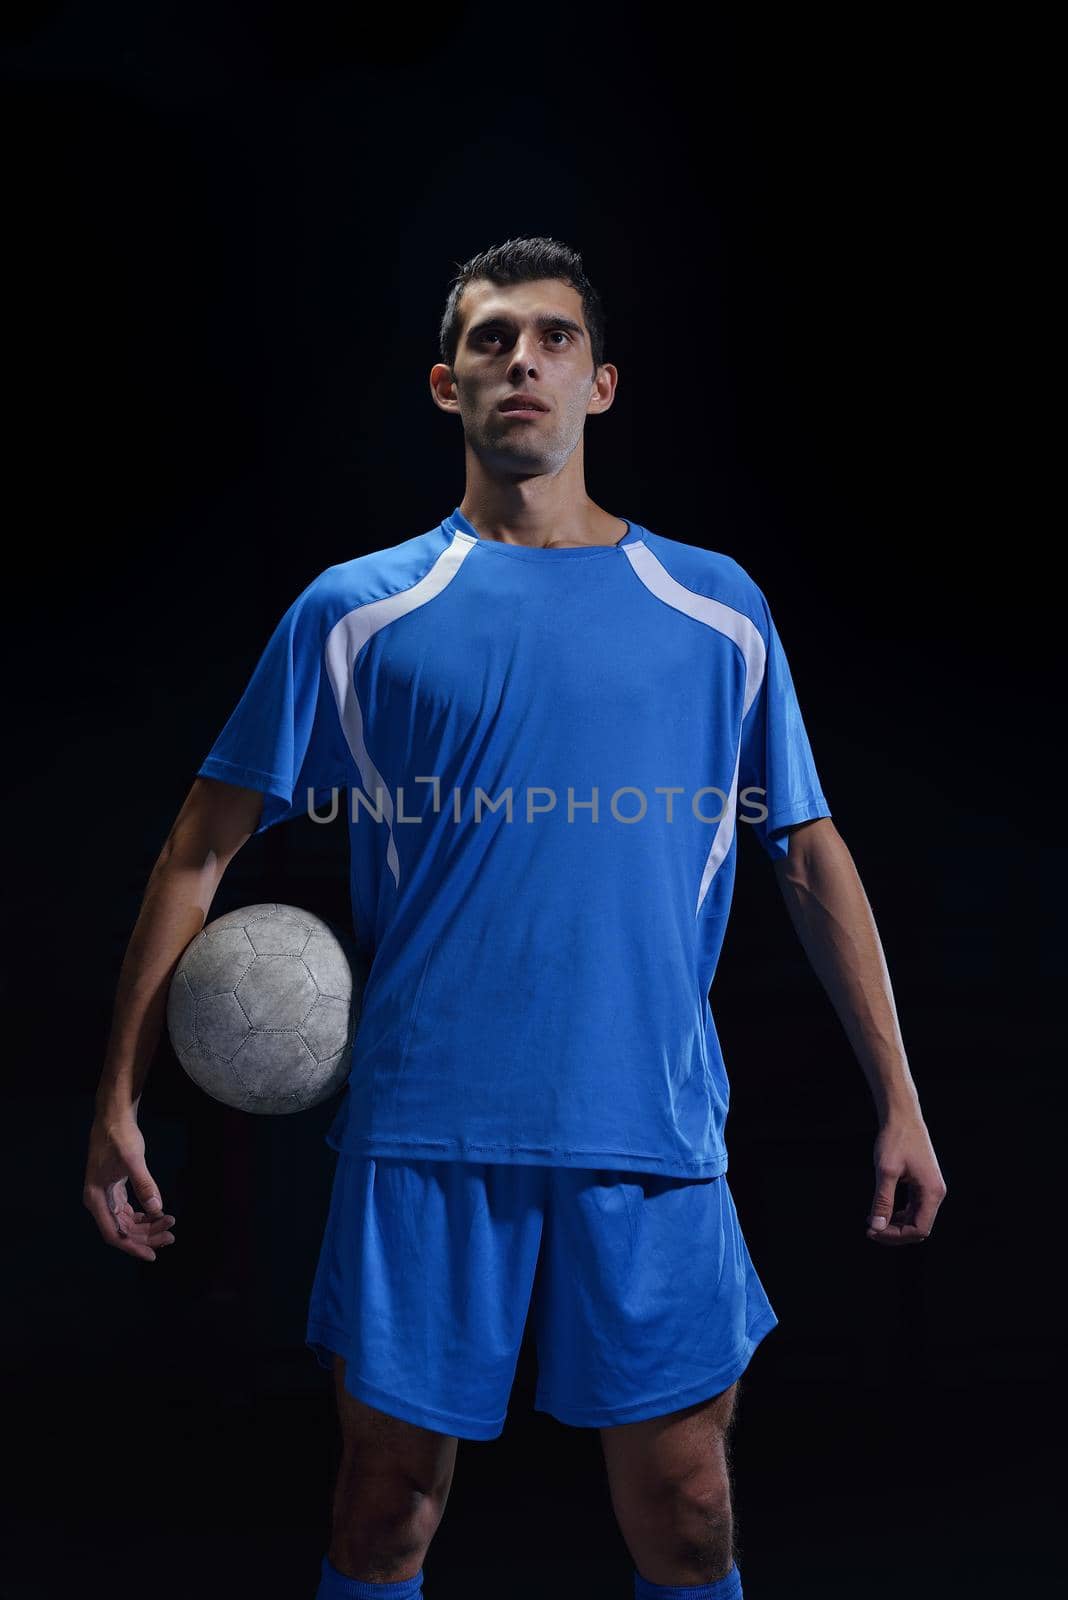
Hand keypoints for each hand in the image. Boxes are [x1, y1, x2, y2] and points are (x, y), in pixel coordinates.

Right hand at [83, 1111, 176, 1262]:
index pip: (114, 1233)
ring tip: (170, 1225)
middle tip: (171, 1236)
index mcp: (97, 1198)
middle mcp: (98, 1201)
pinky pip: (128, 1212)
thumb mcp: (134, 1159)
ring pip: (126, 1222)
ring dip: (147, 1227)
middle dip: (146, 1236)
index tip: (152, 1255)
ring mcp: (106, 1196)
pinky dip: (143, 1216)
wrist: (113, 1116)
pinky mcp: (114, 1190)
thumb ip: (144, 1184)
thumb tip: (157, 1210)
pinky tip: (158, 1216)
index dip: (132, 1247)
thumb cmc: (120, 1136)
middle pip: (122, 1230)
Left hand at [866, 1114, 946, 1244]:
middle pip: (919, 1227)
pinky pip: (914, 1207)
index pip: (919, 1229)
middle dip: (895, 1233)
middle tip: (870, 1230)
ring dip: (896, 1225)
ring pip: (916, 1219)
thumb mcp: (886, 1171)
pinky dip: (899, 1214)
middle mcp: (935, 1192)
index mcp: (932, 1192)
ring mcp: (930, 1188)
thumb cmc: (896, 1139)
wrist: (902, 1115)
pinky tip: (883, 1211)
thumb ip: (882, 1201)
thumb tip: (877, 1227)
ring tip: (874, 1222)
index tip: (873, 1231)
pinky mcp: (923, 1183)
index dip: (896, 1236)